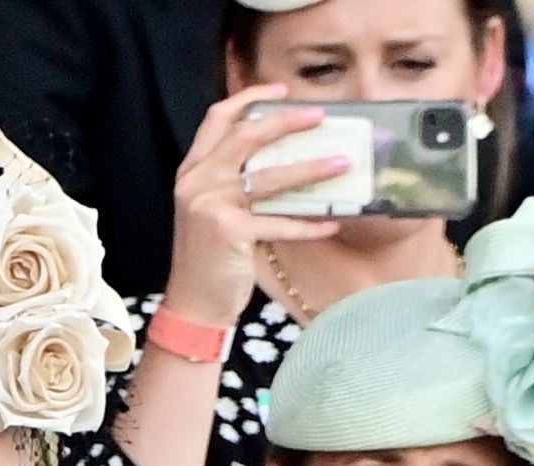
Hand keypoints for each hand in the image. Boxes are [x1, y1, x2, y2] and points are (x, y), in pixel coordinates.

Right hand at [163, 83, 346, 329]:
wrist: (192, 306)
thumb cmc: (210, 260)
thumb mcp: (212, 211)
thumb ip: (233, 182)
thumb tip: (282, 159)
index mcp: (193, 171)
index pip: (218, 119)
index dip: (249, 98)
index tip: (281, 91)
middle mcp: (197, 181)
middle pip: (247, 135)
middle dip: (287, 121)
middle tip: (321, 116)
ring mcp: (210, 205)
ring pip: (270, 177)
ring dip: (311, 169)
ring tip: (341, 164)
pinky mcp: (227, 232)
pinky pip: (277, 221)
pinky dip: (307, 224)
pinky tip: (331, 223)